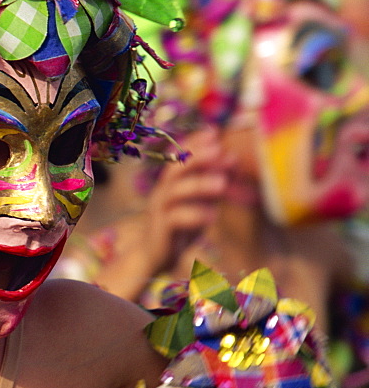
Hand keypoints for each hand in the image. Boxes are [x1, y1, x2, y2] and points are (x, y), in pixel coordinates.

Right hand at [95, 127, 230, 300]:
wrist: (155, 256)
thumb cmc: (179, 227)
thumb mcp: (201, 202)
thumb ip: (213, 183)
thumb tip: (232, 158)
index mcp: (171, 184)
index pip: (180, 157)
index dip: (194, 143)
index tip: (214, 131)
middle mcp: (162, 193)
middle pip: (175, 169)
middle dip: (196, 157)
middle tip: (218, 149)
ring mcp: (159, 210)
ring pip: (175, 192)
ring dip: (199, 185)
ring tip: (222, 184)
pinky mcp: (161, 229)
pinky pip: (175, 219)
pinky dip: (194, 215)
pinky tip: (212, 216)